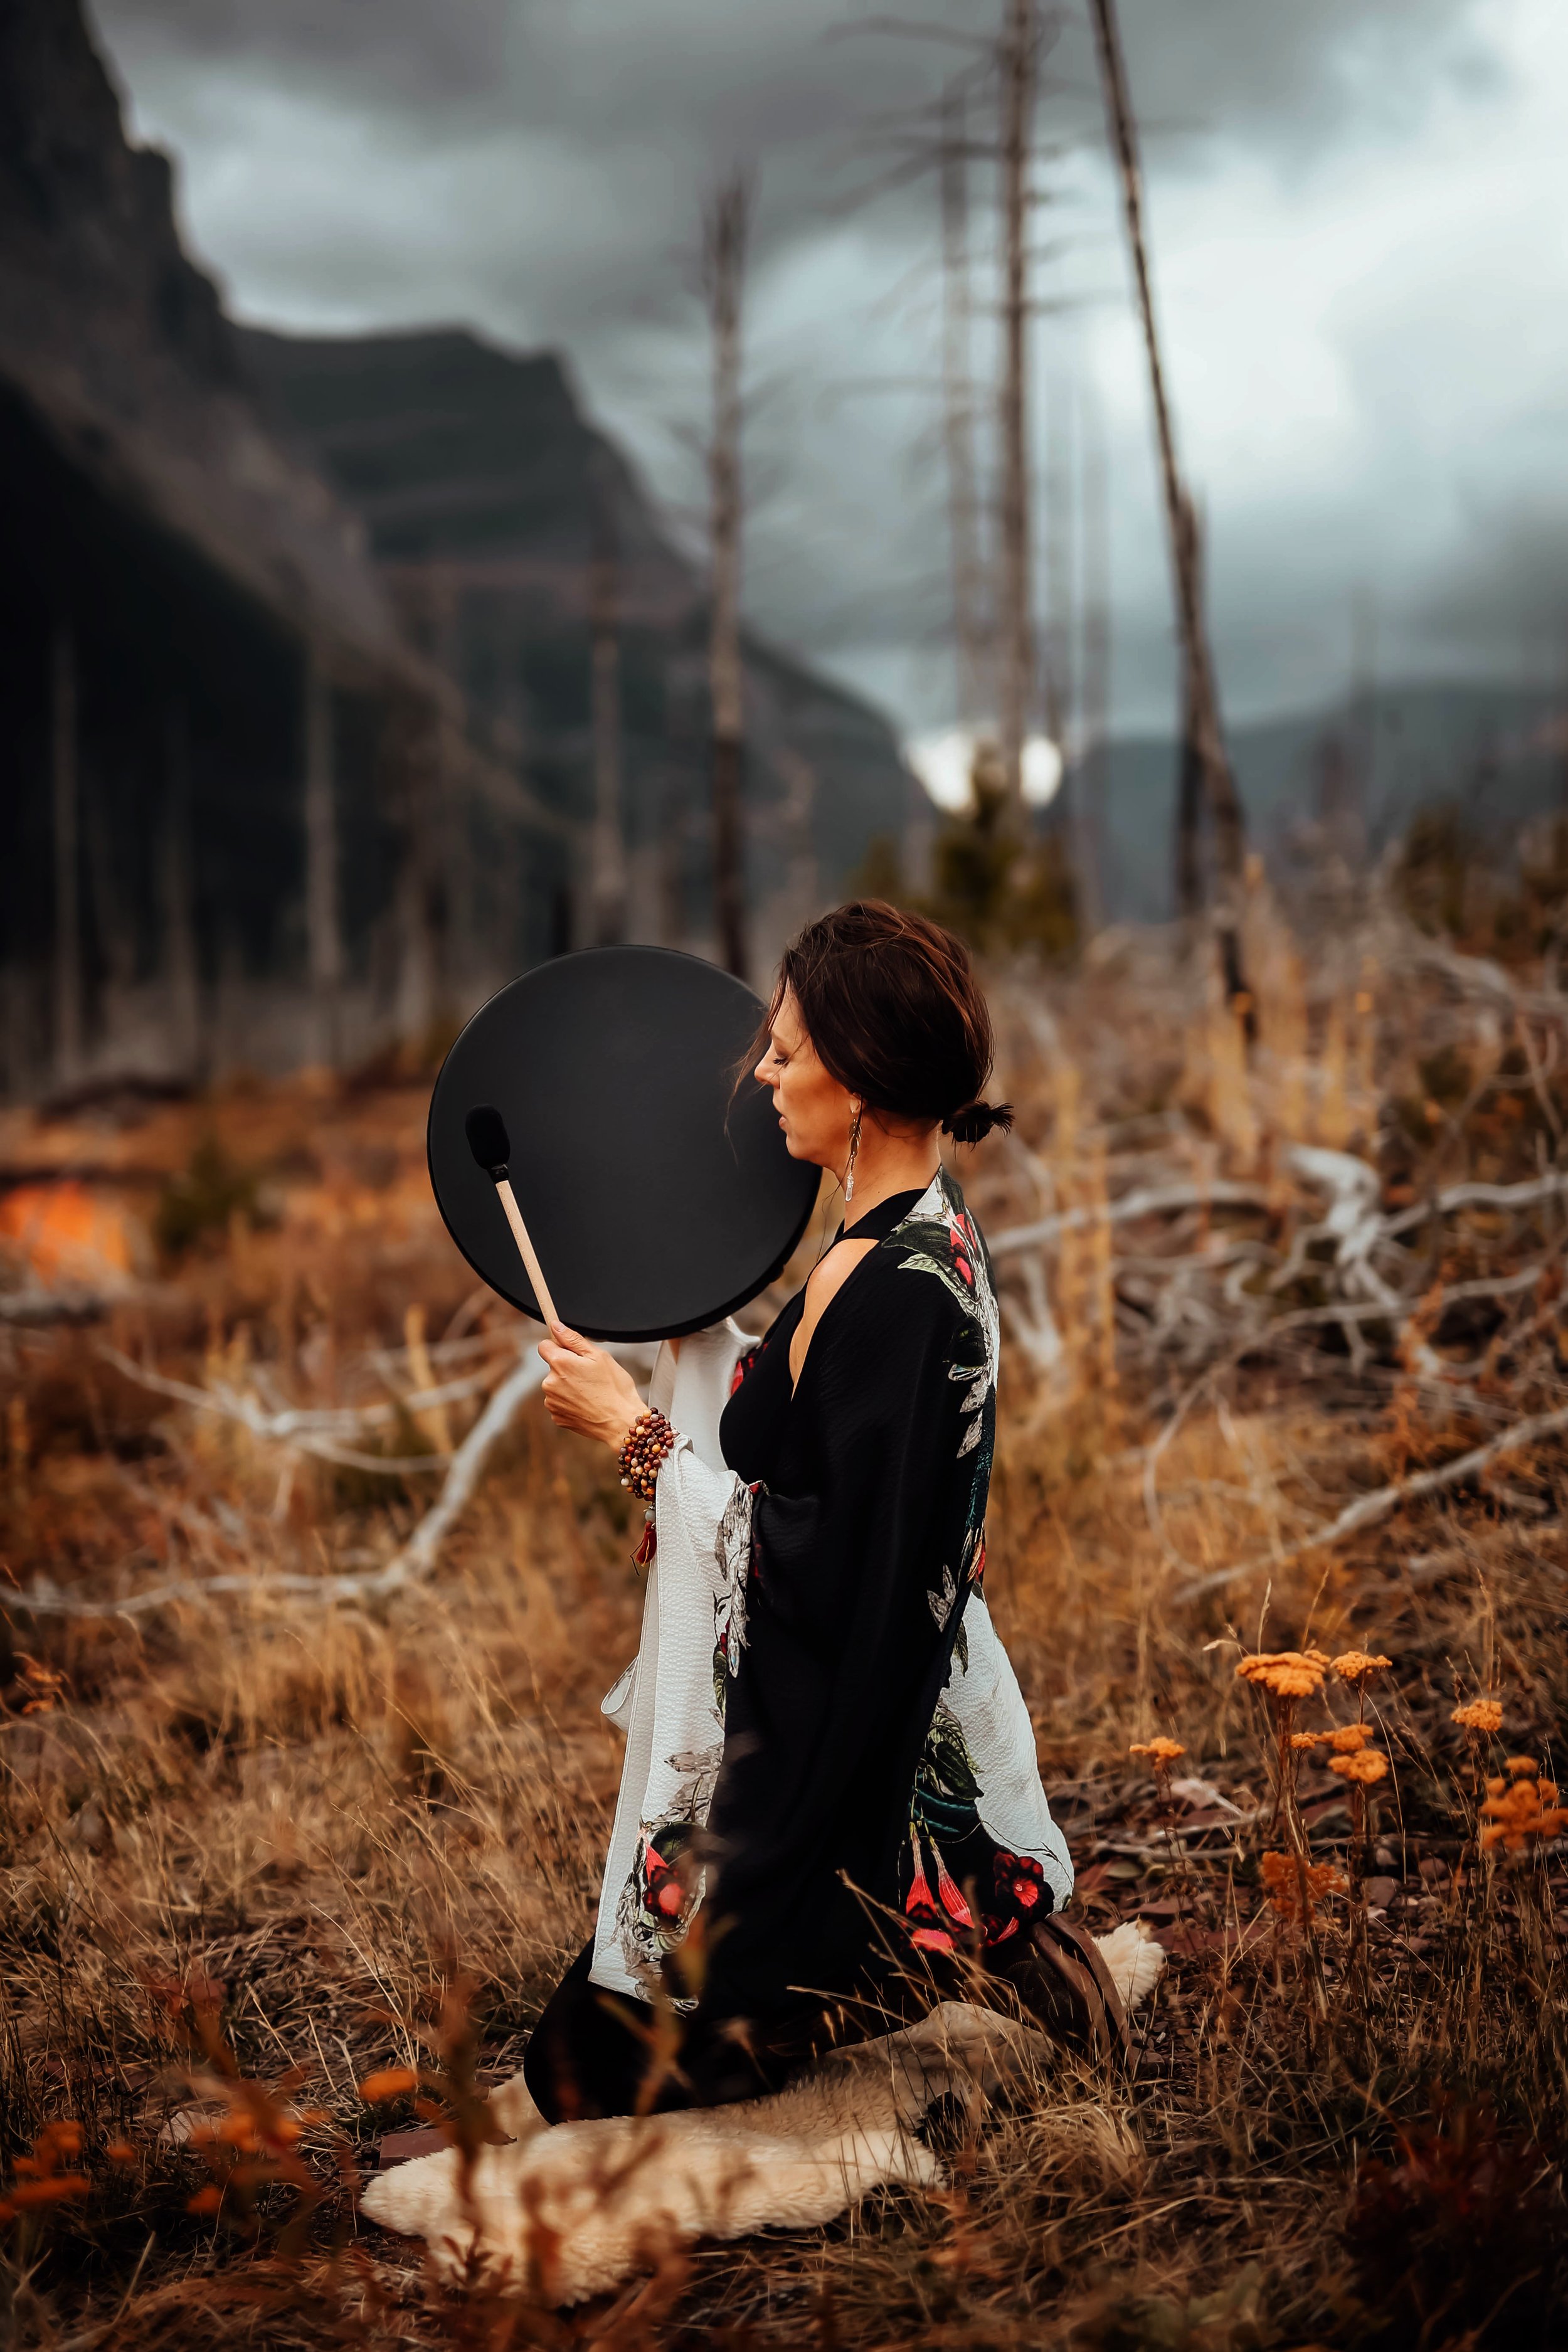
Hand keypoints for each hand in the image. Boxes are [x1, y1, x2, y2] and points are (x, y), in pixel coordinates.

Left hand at [538, 1323, 644, 1450]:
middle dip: (567, 1368)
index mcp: (559, 1363)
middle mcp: (549, 1383)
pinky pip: (560, 1402)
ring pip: (556, 1385)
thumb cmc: (614, 1387)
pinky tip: (588, 1404)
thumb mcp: (598, 1356)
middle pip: (553, 1367)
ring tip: (591, 1392)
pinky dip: (571, 1402)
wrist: (621, 1422)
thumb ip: (573, 1339)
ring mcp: (551, 1402)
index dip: (558, 1346)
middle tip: (590, 1375)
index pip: (544, 1346)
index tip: (570, 1352)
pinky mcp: (556, 1417)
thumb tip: (555, 1326)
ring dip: (568, 1386)